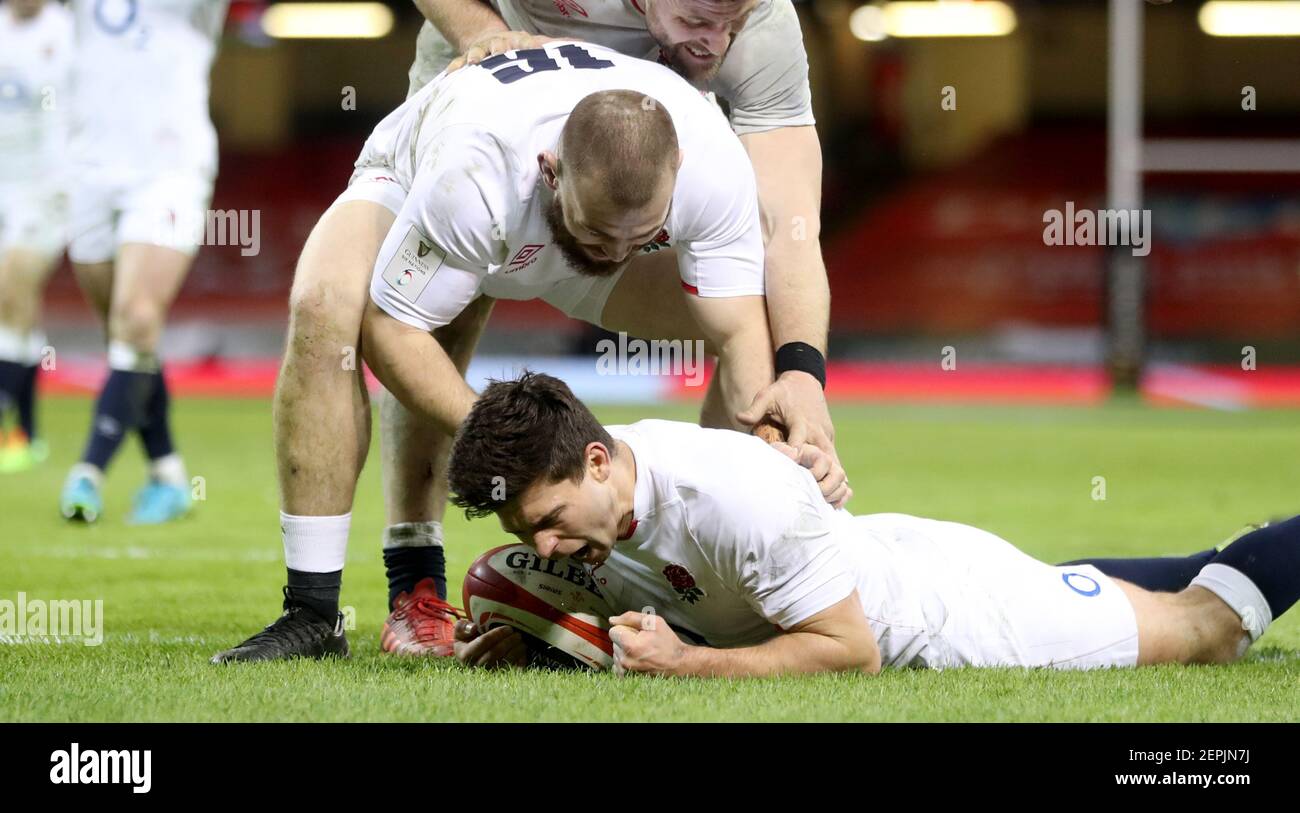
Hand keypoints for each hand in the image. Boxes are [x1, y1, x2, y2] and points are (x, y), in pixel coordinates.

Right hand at [447, 30, 559, 72]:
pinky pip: (459, 62)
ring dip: (475, 56)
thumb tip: (577, 45)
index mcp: (515, 42)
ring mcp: (481, 51)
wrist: (491, 39)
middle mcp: (497, 44)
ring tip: (473, 63)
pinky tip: (450, 75)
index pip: (522, 42)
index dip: (526, 45)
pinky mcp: (468, 59)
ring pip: (477, 52)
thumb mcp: (535, 44)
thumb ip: (552, 47)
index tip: (529, 48)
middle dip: (498, 48)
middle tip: (499, 53)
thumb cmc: (518, 47)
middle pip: (497, 45)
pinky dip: (455, 68)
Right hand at [453, 619, 527, 668]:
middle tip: (517, 634)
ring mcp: (487, 674)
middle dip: (508, 642)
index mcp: (465, 655)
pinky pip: (511, 671)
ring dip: (515, 651)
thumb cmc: (467, 640)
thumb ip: (462, 627)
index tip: (508, 628)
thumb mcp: (460, 631)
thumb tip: (473, 628)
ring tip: (521, 641)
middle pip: (494, 654)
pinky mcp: (498, 679)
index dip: (496, 634)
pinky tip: (523, 652)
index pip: (482, 643)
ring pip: (503, 663)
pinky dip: (519, 662)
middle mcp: (475, 667)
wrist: (471, 656)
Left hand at [607, 611, 688, 675]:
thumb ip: (630, 617)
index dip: (626, 628)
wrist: (678, 663)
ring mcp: (625, 671)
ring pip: (616, 652)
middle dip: (626, 639)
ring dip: (625, 650)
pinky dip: (625, 660)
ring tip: (642, 651)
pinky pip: (617, 663)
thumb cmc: (667, 642)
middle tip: (643, 642)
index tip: (639, 633)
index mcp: (630, 645)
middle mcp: (625, 660)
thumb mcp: (653, 622)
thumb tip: (612, 620)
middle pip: (614, 642)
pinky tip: (638, 659)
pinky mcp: (626, 678)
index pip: (613, 631)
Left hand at [737, 371, 847, 507]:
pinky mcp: (830, 442)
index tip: (787, 472)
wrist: (806, 380)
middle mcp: (817, 432)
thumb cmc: (783, 391)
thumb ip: (755, 408)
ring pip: (836, 465)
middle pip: (824, 459)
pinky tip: (835, 499)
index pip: (799, 443)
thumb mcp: (768, 394)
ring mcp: (827, 438)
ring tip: (822, 503)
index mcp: (801, 422)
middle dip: (817, 477)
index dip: (794, 457)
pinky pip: (838, 465)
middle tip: (806, 495)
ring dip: (831, 483)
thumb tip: (740, 418)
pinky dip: (838, 480)